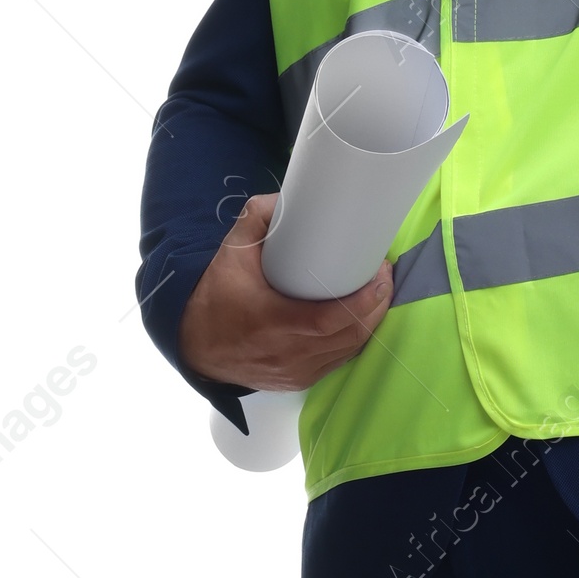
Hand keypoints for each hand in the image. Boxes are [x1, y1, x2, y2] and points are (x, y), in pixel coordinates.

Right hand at [178, 193, 393, 391]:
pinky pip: (337, 362)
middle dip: (376, 306)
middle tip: (384, 276)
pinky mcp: (298, 381)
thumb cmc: (215, 294)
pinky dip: (354, 341)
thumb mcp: (231, 251)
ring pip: (347, 351)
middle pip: (348, 336)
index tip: (379, 274)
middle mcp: (286, 354)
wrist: (194, 342)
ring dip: (370, 323)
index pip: (329, 320)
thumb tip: (289, 196)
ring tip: (380, 293)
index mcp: (270, 322)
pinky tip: (364, 320)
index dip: (363, 301)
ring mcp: (295, 372)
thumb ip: (258, 218)